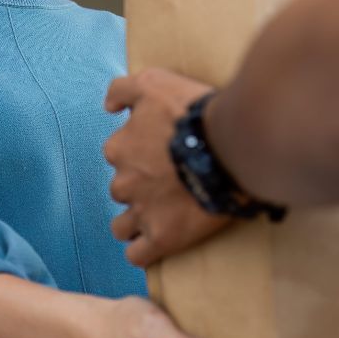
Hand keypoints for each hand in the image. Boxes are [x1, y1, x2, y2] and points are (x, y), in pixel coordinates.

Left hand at [105, 69, 231, 266]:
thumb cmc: (193, 111)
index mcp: (120, 147)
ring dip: (137, 221)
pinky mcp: (163, 238)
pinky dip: (145, 250)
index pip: (118, 154)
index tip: (163, 152)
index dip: (140, 153)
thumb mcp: (154, 81)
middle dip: (140, 187)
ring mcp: (142, 212)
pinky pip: (138, 255)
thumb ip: (123, 89)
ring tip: (164, 214)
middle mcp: (124, 182)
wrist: (230, 145)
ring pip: (123, 226)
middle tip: (170, 181)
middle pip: (122, 189)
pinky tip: (161, 239)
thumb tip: (108, 106)